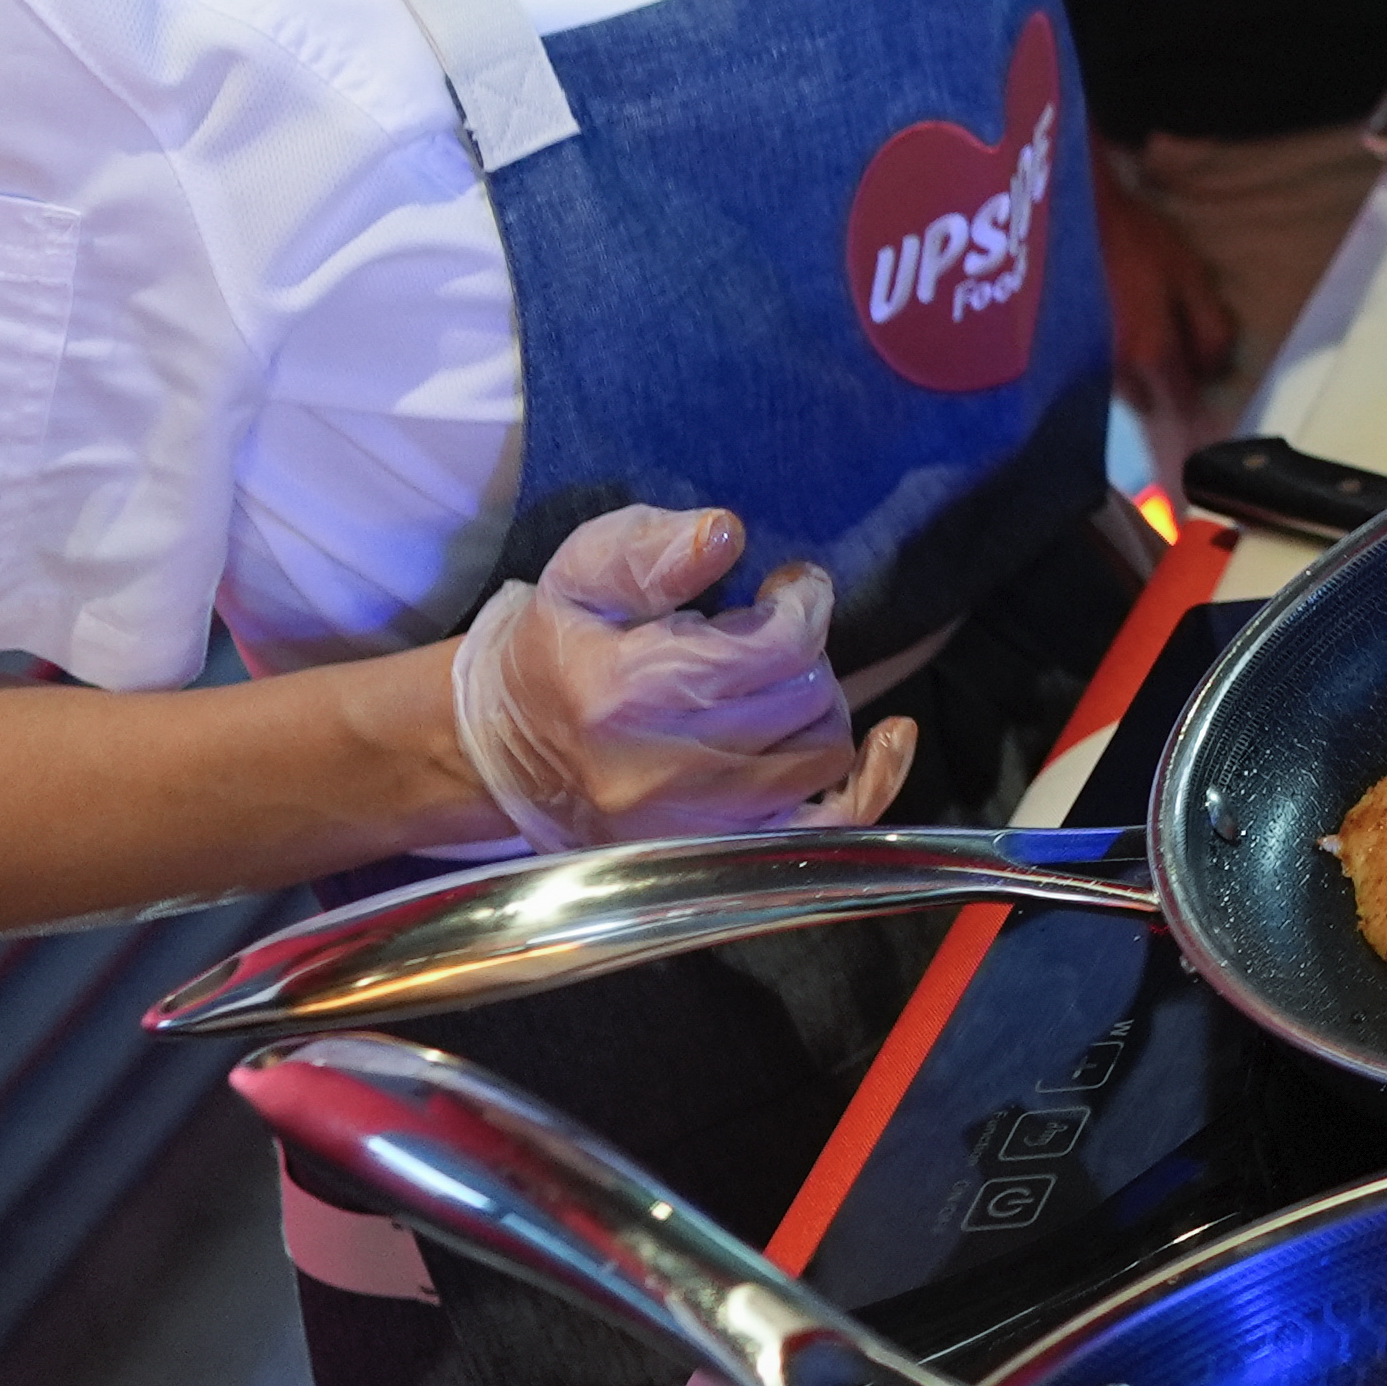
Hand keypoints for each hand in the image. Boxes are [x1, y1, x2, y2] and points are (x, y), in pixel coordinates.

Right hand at [449, 503, 911, 850]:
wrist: (495, 750)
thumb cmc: (550, 647)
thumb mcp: (579, 573)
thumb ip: (653, 550)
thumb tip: (726, 531)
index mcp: (630, 689)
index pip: (777, 645)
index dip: (804, 600)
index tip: (788, 585)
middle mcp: (666, 768)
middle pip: (806, 695)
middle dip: (805, 650)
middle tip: (771, 631)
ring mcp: (692, 823)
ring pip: (821, 753)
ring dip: (818, 704)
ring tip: (776, 681)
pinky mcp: (711, 854)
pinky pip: (824, 829)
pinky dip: (870, 785)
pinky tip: (891, 739)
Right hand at [1095, 142, 1237, 442]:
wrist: (1078, 218)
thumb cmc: (1142, 243)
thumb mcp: (1192, 278)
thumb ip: (1210, 329)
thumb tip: (1216, 370)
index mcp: (1152, 354)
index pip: (1182, 402)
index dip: (1198, 397)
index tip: (1204, 388)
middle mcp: (1117, 371)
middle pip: (1150, 401)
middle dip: (1166, 389)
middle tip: (1177, 358)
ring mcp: (1086, 362)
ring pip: (1123, 390)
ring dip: (1138, 379)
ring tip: (1147, 343)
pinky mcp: (1066, 350)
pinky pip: (1099, 372)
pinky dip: (1114, 365)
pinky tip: (1120, 333)